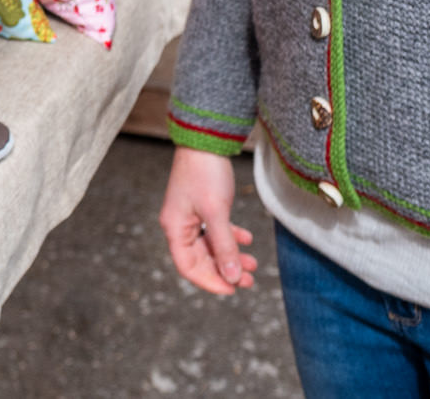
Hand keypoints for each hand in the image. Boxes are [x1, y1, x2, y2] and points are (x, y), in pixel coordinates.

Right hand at [160, 146, 258, 295]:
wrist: (206, 139)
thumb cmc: (205, 173)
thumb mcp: (217, 212)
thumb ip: (225, 246)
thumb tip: (232, 277)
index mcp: (175, 228)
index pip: (189, 267)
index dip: (211, 282)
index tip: (233, 289)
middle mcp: (179, 225)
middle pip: (201, 260)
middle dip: (225, 271)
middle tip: (249, 280)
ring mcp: (191, 216)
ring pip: (211, 247)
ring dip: (231, 257)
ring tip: (253, 264)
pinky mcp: (202, 207)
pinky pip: (215, 231)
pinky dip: (231, 238)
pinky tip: (247, 239)